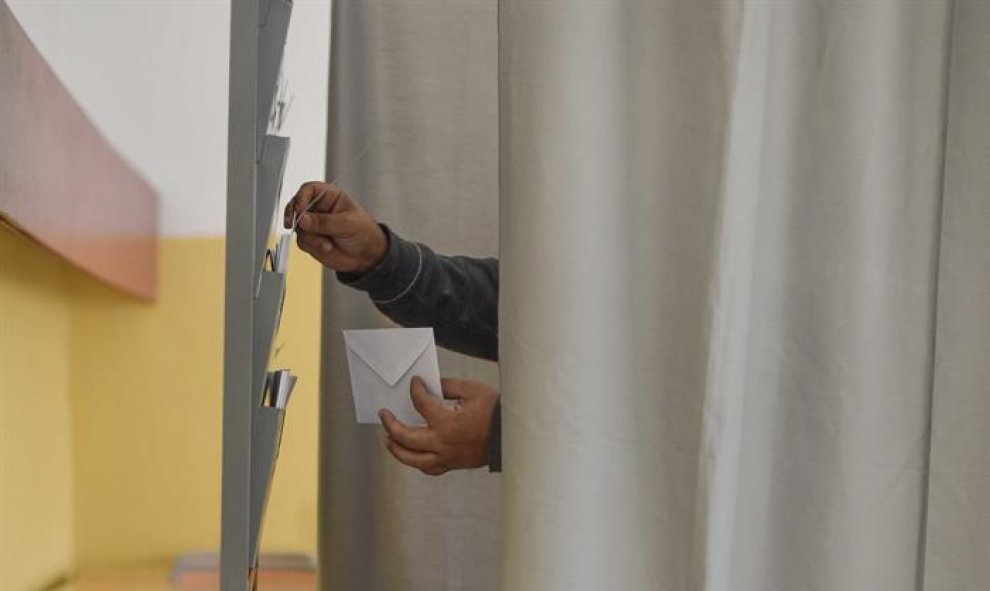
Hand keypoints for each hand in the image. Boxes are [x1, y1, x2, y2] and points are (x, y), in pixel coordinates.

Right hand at [284, 181, 387, 273]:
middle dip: (293, 215)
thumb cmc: (364, 233)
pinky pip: (301, 241)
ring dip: (310, 237)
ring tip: (327, 245)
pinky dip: (312, 246)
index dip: (301, 197)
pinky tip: (327, 248)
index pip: (309, 189)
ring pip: (297, 226)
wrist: (367, 256)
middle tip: (293, 224)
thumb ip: (324, 222)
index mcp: (329, 196)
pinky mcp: (311, 238)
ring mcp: (313, 224)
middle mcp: (318, 208)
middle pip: (295, 205)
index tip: (300, 209)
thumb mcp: (347, 224)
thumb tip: (303, 219)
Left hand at [380, 377, 499, 475]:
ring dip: (396, 449)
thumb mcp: (472, 390)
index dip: (414, 390)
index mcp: (446, 422)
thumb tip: (432, 387)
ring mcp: (446, 456)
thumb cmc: (496, 412)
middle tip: (384, 414)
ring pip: (412, 459)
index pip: (420, 403)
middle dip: (390, 424)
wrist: (512, 437)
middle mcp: (441, 442)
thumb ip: (448, 386)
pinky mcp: (453, 464)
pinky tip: (412, 455)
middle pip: (405, 436)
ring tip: (388, 439)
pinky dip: (417, 462)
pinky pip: (429, 468)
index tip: (414, 383)